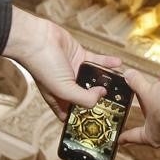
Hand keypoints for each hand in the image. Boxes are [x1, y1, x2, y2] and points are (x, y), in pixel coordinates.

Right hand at [3, 7, 121, 120]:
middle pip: (88, 96)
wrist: (38, 39)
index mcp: (60, 99)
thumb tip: (101, 95)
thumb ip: (83, 98)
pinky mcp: (80, 56)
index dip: (86, 118)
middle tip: (119, 101)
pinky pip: (97, 62)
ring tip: (122, 83)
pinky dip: (107, 62)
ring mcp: (75, 71)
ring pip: (95, 79)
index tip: (102, 121)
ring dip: (107, 80)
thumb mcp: (63, 88)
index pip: (74, 114)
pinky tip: (117, 63)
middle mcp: (68, 87)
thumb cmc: (43, 66)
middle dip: (102, 99)